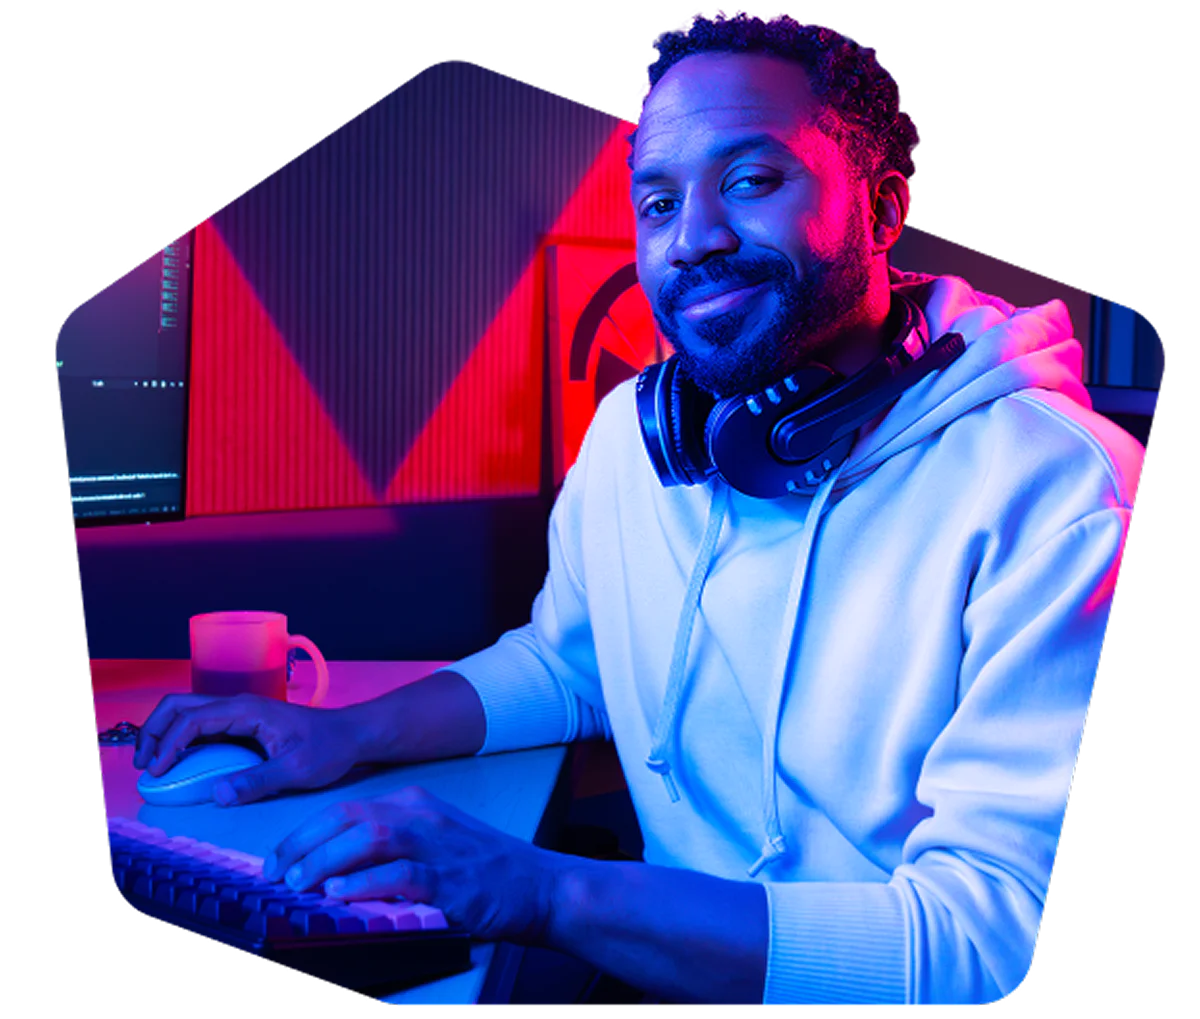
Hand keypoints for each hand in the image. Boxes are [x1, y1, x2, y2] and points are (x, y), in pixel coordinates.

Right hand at [133, 693, 361, 804]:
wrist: (351, 735)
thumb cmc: (329, 748)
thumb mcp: (297, 770)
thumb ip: (258, 781)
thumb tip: (217, 795)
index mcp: (247, 710)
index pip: (193, 719)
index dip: (168, 743)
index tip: (156, 771)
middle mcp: (238, 705)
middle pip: (180, 705)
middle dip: (154, 731)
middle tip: (143, 765)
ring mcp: (238, 713)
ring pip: (187, 712)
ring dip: (163, 733)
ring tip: (151, 764)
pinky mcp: (241, 724)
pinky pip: (201, 725)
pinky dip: (180, 739)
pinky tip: (175, 762)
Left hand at [263, 786, 562, 944]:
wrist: (541, 886)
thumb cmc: (485, 870)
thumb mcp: (435, 844)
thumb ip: (390, 849)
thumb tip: (333, 871)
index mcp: (415, 804)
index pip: (346, 808)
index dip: (305, 833)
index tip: (279, 859)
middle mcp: (422, 816)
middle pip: (350, 817)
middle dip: (305, 843)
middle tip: (278, 873)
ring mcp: (437, 846)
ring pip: (368, 838)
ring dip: (327, 861)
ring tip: (301, 883)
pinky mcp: (451, 879)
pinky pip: (400, 874)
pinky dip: (365, 883)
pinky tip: (340, 896)